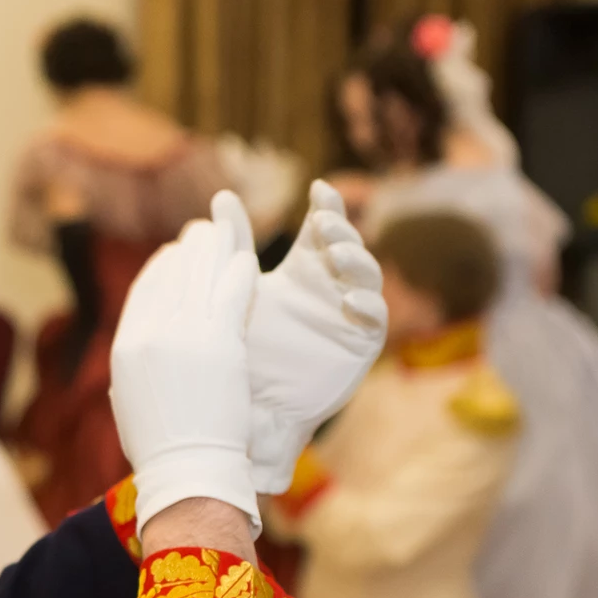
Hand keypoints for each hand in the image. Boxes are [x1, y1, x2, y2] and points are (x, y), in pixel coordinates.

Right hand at [110, 213, 260, 534]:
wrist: (187, 470)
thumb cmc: (162, 449)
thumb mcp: (130, 401)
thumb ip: (134, 368)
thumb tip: (136, 352)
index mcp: (125, 348)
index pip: (143, 292)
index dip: (161, 268)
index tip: (173, 254)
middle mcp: (149, 334)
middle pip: (170, 275)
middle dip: (188, 249)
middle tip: (202, 232)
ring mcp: (184, 334)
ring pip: (200, 275)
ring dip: (214, 248)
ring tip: (225, 231)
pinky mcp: (220, 341)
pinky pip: (231, 293)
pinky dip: (238, 272)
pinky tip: (247, 261)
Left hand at [222, 181, 386, 492]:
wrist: (248, 410)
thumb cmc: (239, 351)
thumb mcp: (236, 292)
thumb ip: (233, 245)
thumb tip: (221, 195)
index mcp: (304, 270)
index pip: (323, 229)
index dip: (326, 207)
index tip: (318, 188)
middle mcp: (332, 286)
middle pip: (349, 246)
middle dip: (341, 230)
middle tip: (324, 224)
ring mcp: (351, 313)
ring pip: (367, 276)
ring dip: (357, 260)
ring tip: (337, 254)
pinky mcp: (362, 343)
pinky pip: (376, 318)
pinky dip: (368, 304)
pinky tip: (349, 298)